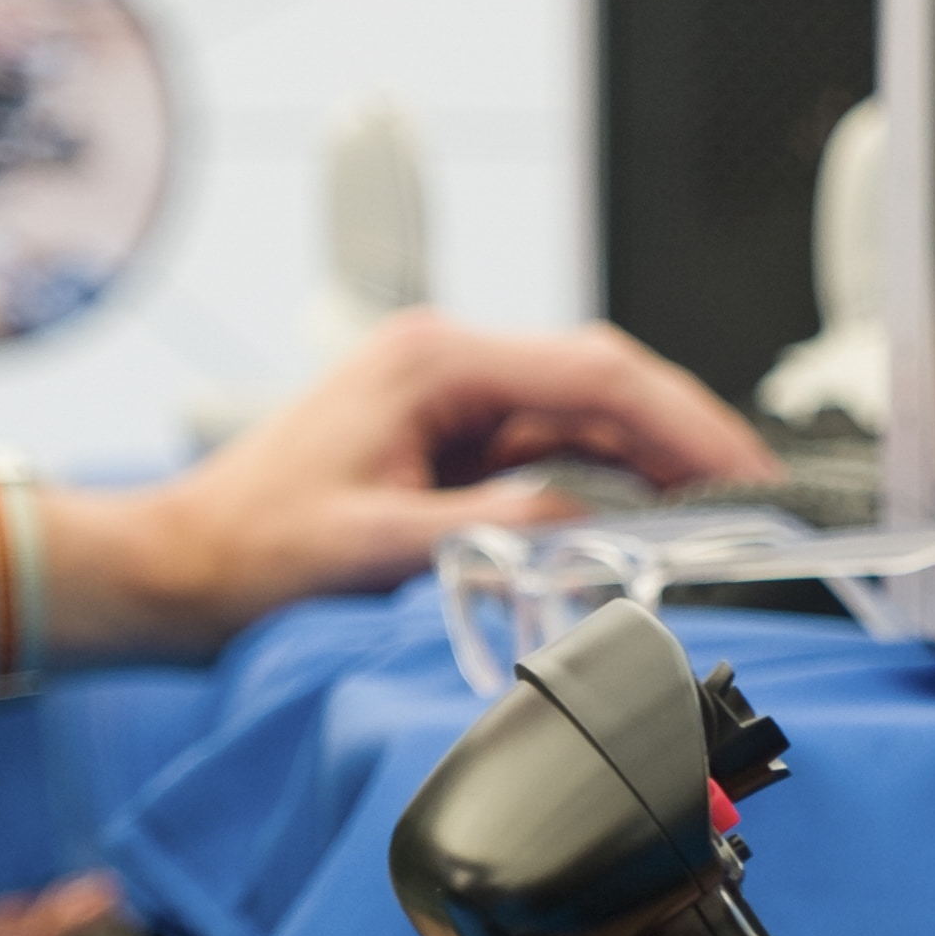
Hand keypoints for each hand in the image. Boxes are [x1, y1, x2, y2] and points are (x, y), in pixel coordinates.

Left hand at [42, 310, 758, 661]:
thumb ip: (492, 533)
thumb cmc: (245, 554)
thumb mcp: (374, 550)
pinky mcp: (448, 445)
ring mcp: (451, 405)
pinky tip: (654, 515)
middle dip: (688, 437)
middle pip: (602, 387)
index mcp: (434, 365)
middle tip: (759, 497)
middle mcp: (449, 368)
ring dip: (656, 460)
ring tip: (728, 509)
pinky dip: (610, 481)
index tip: (741, 473)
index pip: (594, 376)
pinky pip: (553, 453)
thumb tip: (594, 530)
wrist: (175, 571)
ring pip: (585, 419)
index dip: (683, 423)